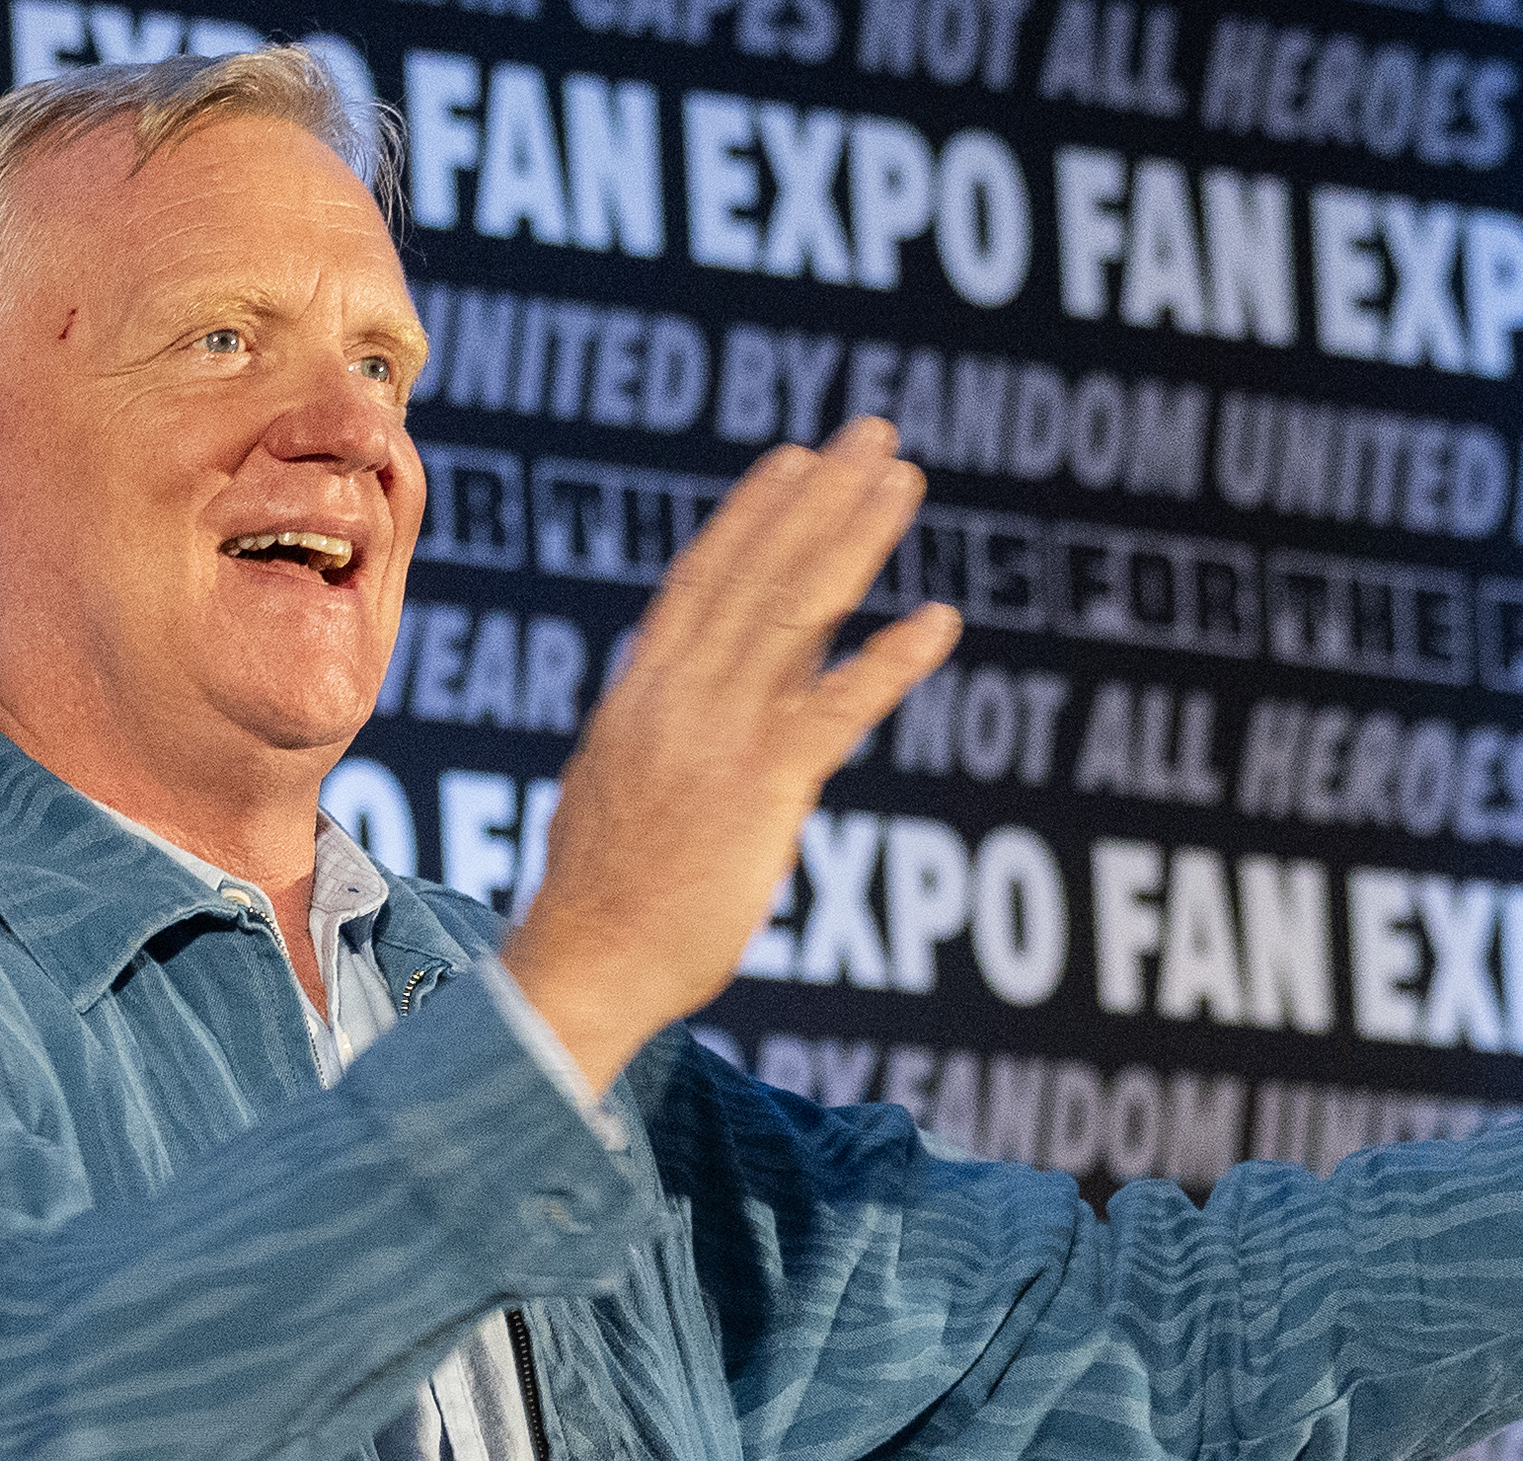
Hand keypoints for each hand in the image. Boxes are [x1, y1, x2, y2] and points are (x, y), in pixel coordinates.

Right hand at [503, 420, 961, 1091]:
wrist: (583, 963)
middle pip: (756, 572)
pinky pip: (837, 708)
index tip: (794, 461)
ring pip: (796, 612)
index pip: (699, 582)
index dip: (752, 516)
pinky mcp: (761, 787)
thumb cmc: (599, 902)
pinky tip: (939, 622)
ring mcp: (718, 736)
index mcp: (637, 697)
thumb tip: (670, 718)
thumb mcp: (612, 792)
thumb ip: (650, 740)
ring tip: (906, 480)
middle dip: (819, 497)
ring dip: (857, 538)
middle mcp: (676, 698)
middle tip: (873, 436)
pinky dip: (890, 660)